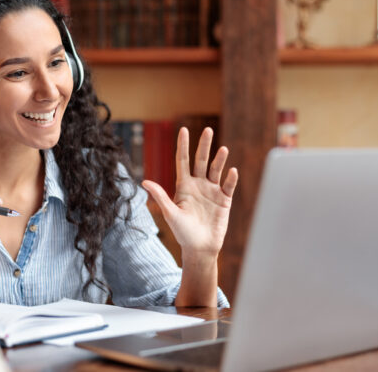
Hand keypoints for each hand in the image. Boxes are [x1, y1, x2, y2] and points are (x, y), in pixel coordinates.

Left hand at [142, 127, 237, 256]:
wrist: (200, 248)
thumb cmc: (183, 233)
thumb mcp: (171, 214)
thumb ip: (161, 196)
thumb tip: (145, 181)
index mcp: (183, 186)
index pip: (183, 161)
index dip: (183, 146)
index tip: (184, 130)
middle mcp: (198, 185)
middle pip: (201, 161)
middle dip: (204, 146)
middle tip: (207, 130)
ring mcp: (212, 191)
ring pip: (216, 170)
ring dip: (219, 160)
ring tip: (223, 149)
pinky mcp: (224, 200)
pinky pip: (228, 186)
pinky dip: (230, 178)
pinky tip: (232, 170)